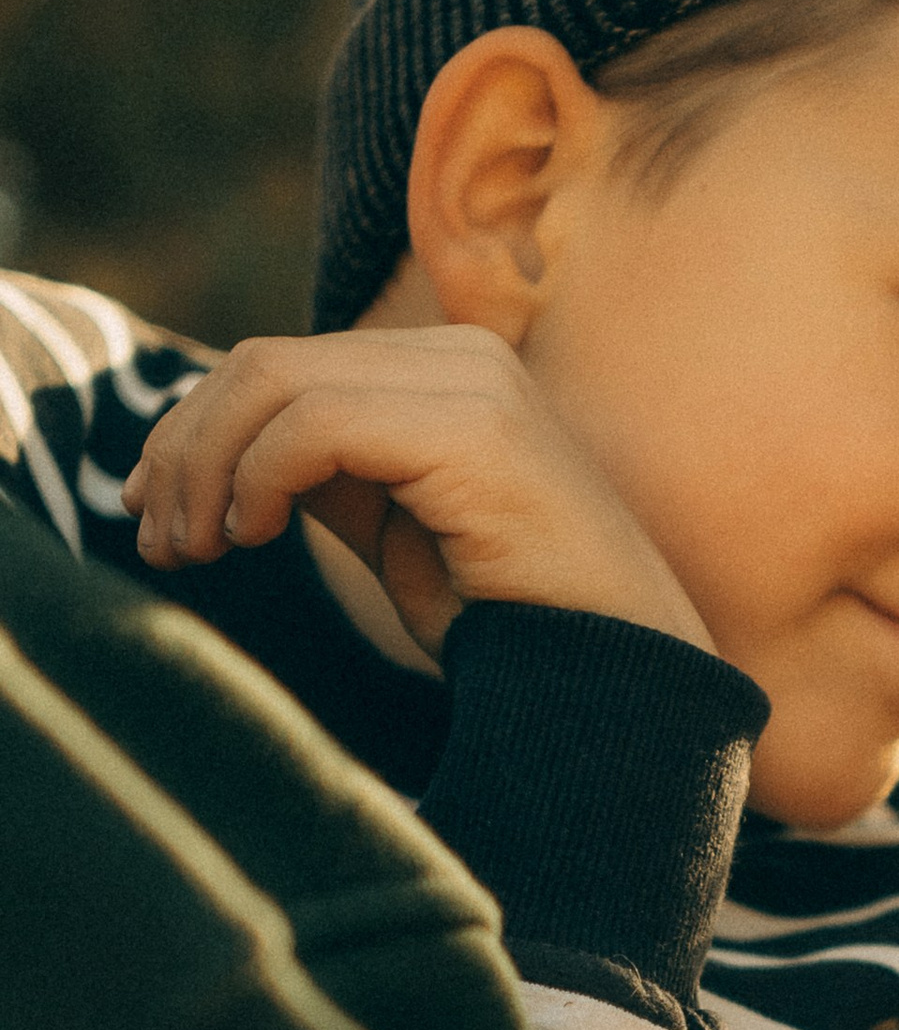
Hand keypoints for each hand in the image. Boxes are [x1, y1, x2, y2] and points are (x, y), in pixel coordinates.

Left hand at [123, 326, 710, 665]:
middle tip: (156, 539)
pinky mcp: (471, 427)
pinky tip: (250, 538)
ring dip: (205, 467)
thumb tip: (205, 460)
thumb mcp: (393, 531)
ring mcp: (469, 383)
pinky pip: (314, 425)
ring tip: (192, 550)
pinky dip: (256, 479)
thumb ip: (322, 476)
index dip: (193, 430)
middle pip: (262, 363)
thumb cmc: (510, 618)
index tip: (151, 511)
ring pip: (274, 381)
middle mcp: (457, 357)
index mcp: (443, 371)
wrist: (616, 672)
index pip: (279, 366)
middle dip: (183, 448)